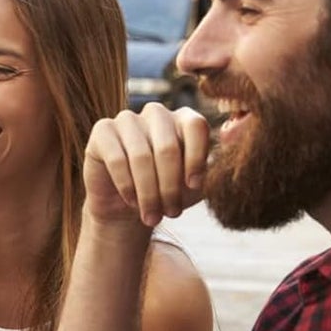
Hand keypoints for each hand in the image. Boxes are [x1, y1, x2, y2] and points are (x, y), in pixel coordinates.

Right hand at [83, 105, 210, 227]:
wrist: (127, 206)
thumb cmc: (166, 191)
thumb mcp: (195, 185)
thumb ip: (212, 167)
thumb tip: (228, 145)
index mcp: (183, 118)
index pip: (195, 127)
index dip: (196, 159)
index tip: (194, 187)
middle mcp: (156, 113)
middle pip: (167, 147)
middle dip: (170, 187)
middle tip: (171, 213)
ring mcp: (127, 119)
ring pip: (141, 156)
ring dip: (148, 193)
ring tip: (152, 216)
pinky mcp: (102, 131)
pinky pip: (117, 159)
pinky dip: (126, 185)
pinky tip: (132, 201)